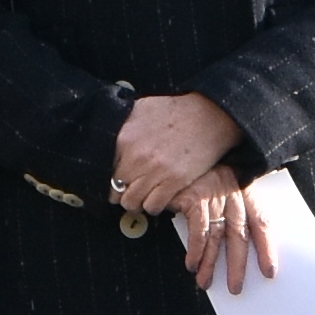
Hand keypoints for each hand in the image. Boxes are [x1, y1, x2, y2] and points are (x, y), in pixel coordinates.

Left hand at [112, 88, 240, 214]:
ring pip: (131, 203)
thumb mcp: (142, 109)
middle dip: (121, 193)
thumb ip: (123, 125)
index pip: (105, 171)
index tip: (118, 180)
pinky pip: (152, 206)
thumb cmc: (176, 110)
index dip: (111, 178)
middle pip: (115, 191)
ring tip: (143, 195)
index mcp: (124, 139)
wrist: (209, 115)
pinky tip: (158, 197)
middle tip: (130, 191)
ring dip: (136, 202)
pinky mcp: (174, 181)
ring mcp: (155, 171)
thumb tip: (111, 137)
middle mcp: (136, 157)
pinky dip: (153, 206)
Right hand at [180, 172, 287, 294]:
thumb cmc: (202, 167)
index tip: (269, 271)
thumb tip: (239, 235)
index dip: (266, 248)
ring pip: (217, 238)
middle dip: (238, 265)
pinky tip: (192, 264)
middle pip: (239, 236)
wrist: (180, 145)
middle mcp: (232, 194)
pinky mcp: (194, 198)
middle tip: (236, 287)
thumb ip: (234, 203)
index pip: (262, 222)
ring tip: (206, 282)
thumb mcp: (225, 180)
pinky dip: (195, 251)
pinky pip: (198, 231)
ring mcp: (213, 196)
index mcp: (245, 190)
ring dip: (210, 264)